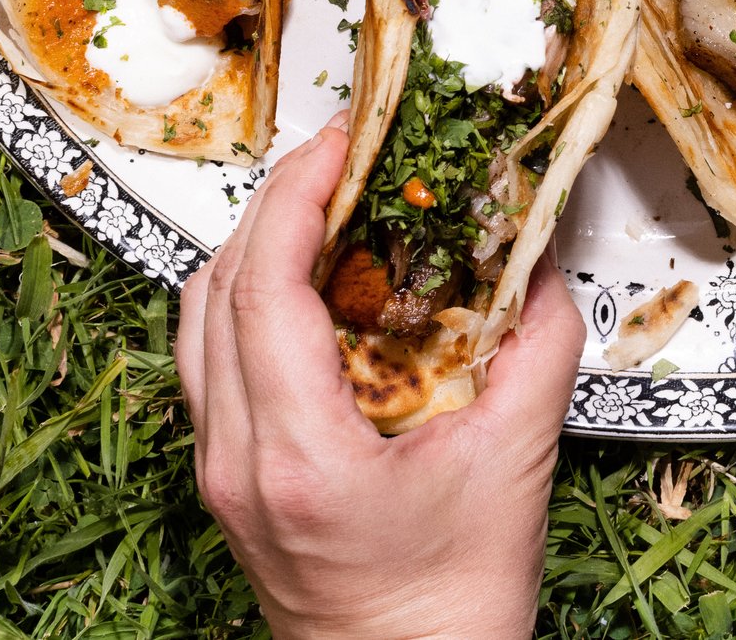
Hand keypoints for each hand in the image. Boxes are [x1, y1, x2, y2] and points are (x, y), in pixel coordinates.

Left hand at [177, 119, 582, 639]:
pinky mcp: (227, 483)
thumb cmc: (454, 608)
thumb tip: (537, 254)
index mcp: (297, 456)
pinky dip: (249, 303)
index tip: (340, 141)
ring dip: (254, 251)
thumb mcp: (519, 460)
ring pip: (198, 323)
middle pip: (216, 289)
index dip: (298, 195)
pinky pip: (211, 364)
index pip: (264, 285)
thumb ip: (537, 342)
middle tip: (341, 158)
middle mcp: (235, 463)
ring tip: (324, 210)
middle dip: (277, 204)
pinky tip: (309, 291)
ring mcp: (220, 475)